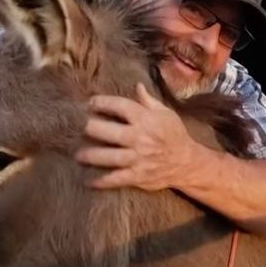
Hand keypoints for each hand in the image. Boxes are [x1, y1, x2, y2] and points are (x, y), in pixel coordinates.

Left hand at [76, 83, 199, 190]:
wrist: (187, 162)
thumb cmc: (175, 135)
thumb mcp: (166, 114)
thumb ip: (148, 101)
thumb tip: (137, 85)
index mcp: (146, 119)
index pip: (121, 107)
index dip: (104, 103)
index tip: (91, 103)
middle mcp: (141, 138)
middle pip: (111, 132)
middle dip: (92, 128)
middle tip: (78, 127)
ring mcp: (139, 158)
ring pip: (111, 157)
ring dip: (92, 156)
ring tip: (78, 155)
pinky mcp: (138, 175)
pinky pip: (118, 179)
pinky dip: (103, 181)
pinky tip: (89, 181)